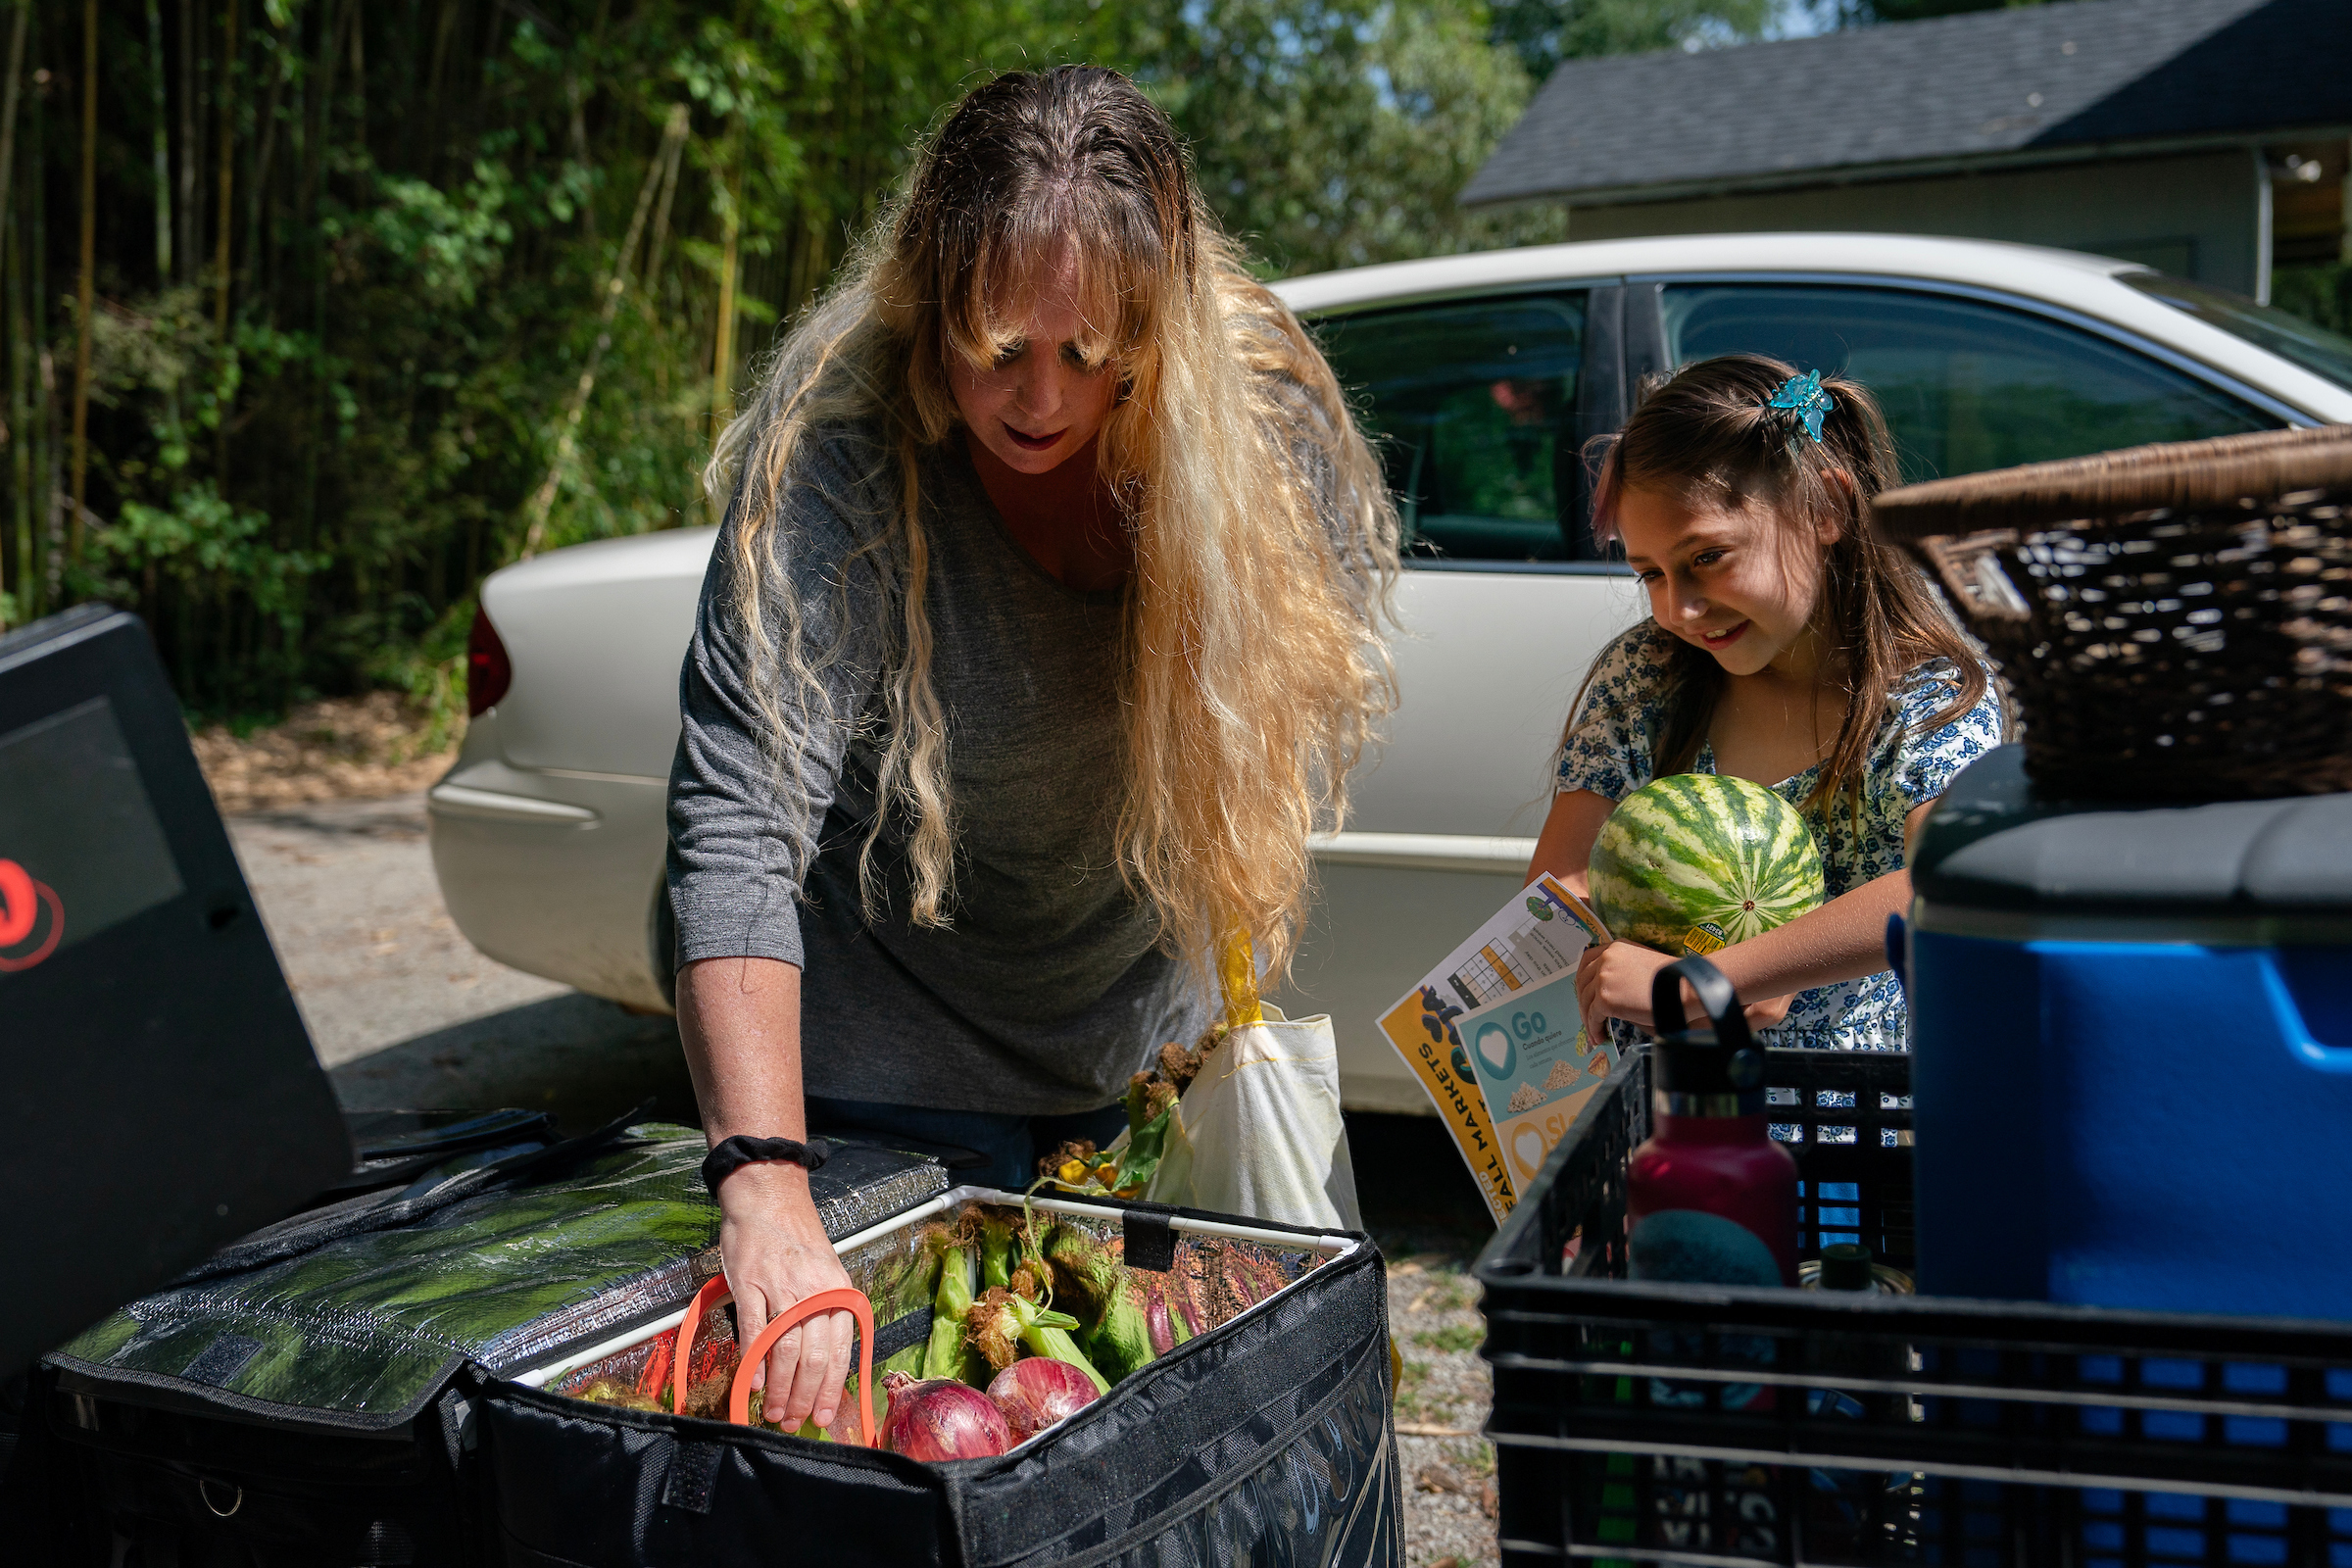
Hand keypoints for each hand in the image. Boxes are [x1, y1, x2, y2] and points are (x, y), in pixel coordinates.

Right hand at [715, 1162, 856, 1430]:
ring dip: (780, 1389)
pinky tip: (755, 1385)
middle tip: (793, 1421)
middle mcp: (815, 1293)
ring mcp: (782, 1288)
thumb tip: (824, 1367)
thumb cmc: (798, 1241)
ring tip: (774, 1411)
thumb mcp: (828, 1274)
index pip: (840, 1352)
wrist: (770, 1199)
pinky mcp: (751, 1284)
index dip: (830, 1390)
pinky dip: (755, 1362)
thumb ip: (828, 1315)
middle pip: (813, 1358)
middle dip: (804, 1398)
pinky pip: (754, 1331)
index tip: (822, 1417)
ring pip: (786, 1350)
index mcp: (839, 1292)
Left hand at [1575, 940, 1795, 1038]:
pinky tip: (1599, 1036)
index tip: (1584, 994)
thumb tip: (1608, 993)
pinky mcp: (1605, 997)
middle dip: (1583, 1002)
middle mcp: (1606, 958)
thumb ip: (1622, 972)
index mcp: (1615, 947)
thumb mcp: (1641, 965)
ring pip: (1586, 1000)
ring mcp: (1603, 977)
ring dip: (1588, 1019)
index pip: (1587, 960)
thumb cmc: (1670, 980)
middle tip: (1588, 1018)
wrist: (1682, 988)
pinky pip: (1593, 1015)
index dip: (1583, 979)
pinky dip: (1594, 1027)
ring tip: (1595, 1033)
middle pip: (1583, 982)